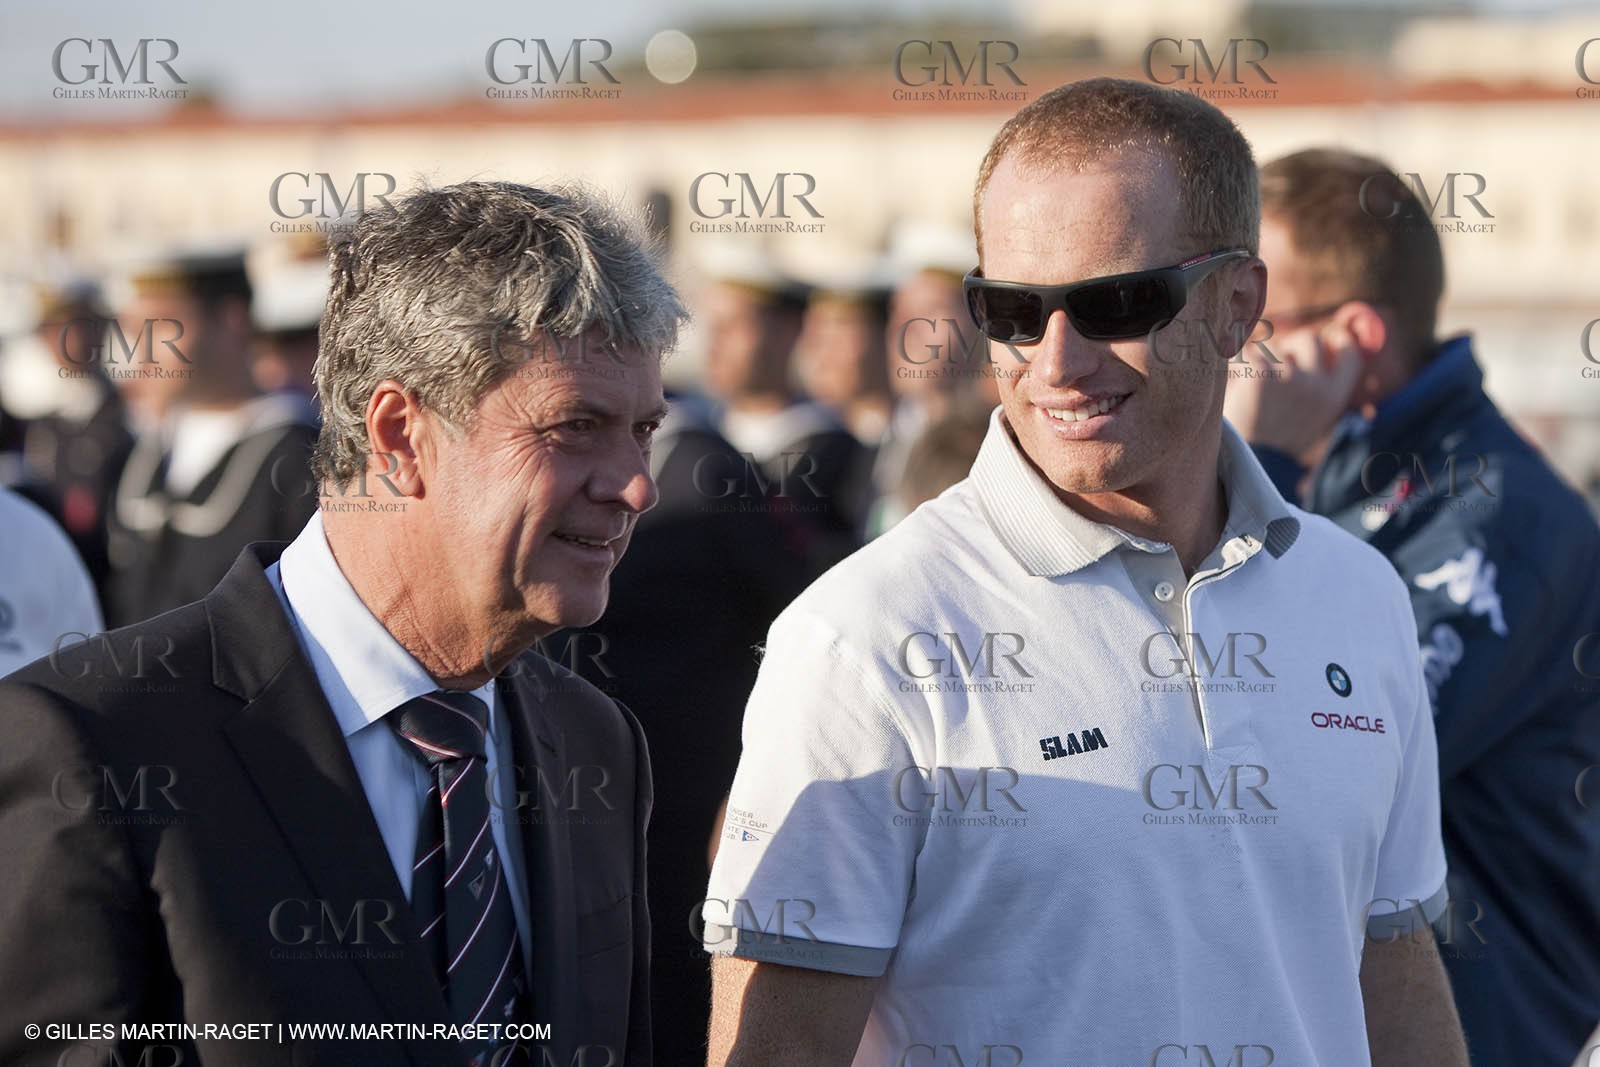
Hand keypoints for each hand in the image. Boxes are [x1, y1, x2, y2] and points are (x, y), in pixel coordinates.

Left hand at [1223, 323, 1363, 462]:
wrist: (1249, 466)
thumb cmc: (1276, 444)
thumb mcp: (1312, 421)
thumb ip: (1319, 390)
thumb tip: (1324, 348)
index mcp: (1334, 397)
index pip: (1349, 352)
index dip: (1340, 339)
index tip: (1330, 335)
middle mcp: (1316, 385)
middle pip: (1309, 339)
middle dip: (1291, 346)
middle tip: (1274, 365)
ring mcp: (1289, 377)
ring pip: (1274, 346)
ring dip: (1261, 358)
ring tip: (1250, 386)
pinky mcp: (1259, 374)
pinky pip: (1245, 353)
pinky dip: (1235, 364)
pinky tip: (1233, 382)